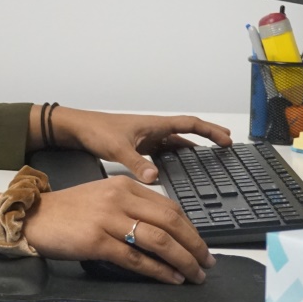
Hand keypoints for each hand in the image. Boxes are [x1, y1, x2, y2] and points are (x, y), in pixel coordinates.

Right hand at [26, 176, 215, 283]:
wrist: (33, 217)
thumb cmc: (67, 211)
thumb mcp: (103, 196)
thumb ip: (132, 206)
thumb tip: (165, 230)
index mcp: (124, 186)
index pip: (170, 207)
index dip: (192, 229)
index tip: (201, 245)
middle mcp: (119, 199)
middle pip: (171, 223)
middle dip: (195, 246)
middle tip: (206, 262)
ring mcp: (108, 219)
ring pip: (159, 241)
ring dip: (183, 261)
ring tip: (194, 274)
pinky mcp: (97, 241)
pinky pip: (136, 258)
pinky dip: (159, 270)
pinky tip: (170, 278)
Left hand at [49, 109, 231, 182]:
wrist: (76, 129)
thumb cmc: (95, 130)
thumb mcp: (117, 148)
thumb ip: (136, 163)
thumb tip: (154, 177)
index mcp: (153, 125)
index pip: (189, 124)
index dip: (210, 131)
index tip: (226, 140)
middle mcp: (153, 129)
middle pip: (187, 132)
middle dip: (207, 137)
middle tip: (225, 145)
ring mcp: (146, 137)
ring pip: (175, 142)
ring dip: (191, 148)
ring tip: (207, 159)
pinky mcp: (137, 146)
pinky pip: (163, 150)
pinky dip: (174, 157)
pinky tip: (176, 168)